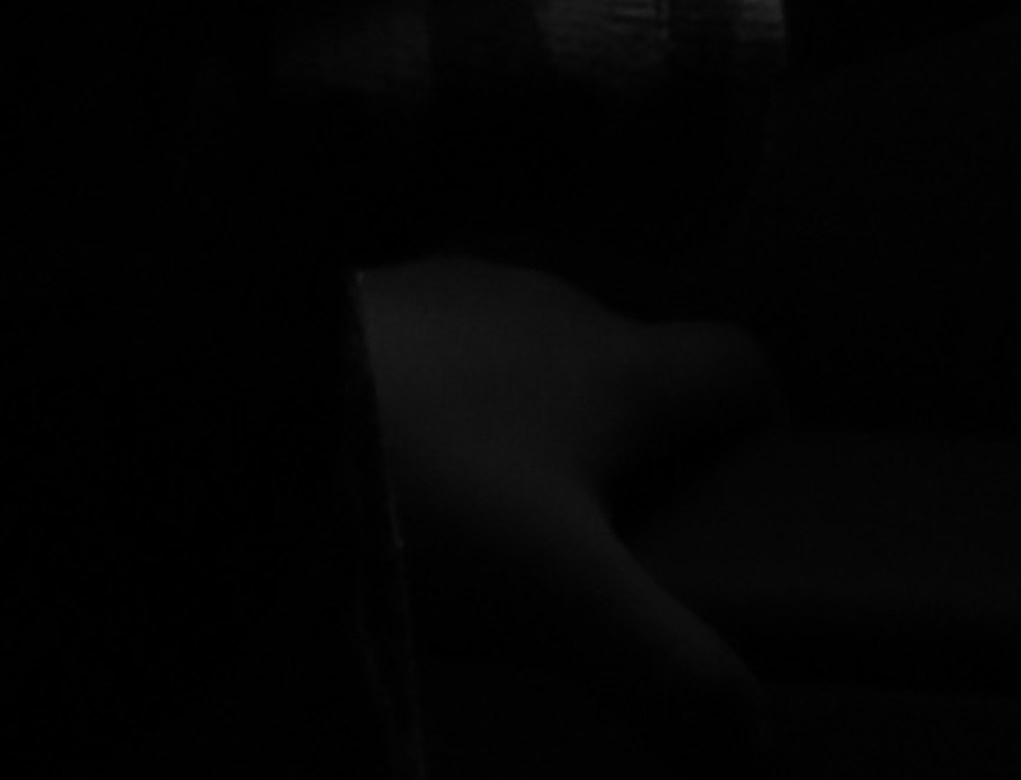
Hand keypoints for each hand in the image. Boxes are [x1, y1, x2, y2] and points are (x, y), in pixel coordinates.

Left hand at [357, 255, 775, 749]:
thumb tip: (757, 733)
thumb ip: (667, 667)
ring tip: (504, 520)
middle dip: (642, 444)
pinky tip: (415, 468)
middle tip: (615, 545)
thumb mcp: (560, 602)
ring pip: (545, 353)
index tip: (744, 495)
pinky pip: (460, 346)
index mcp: (623, 365)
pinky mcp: (388, 294)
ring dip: (550, 420)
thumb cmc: (436, 494)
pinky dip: (466, 400)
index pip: (740, 361)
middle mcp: (560, 303)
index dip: (758, 424)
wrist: (263, 407)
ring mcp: (467, 287)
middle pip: (639, 363)